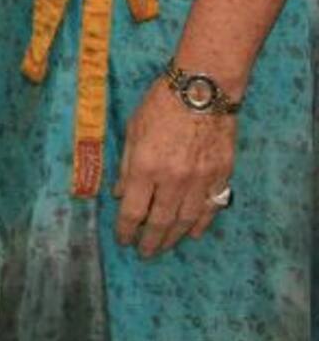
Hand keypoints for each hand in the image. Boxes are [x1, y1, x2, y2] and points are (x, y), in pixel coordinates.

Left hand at [113, 78, 236, 256]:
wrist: (204, 88)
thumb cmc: (162, 103)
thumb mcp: (133, 129)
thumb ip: (127, 166)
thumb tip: (119, 194)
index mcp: (146, 167)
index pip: (133, 210)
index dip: (126, 229)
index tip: (123, 239)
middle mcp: (173, 179)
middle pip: (160, 222)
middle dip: (149, 241)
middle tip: (144, 252)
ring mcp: (200, 180)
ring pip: (185, 220)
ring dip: (173, 237)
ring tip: (164, 246)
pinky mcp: (221, 176)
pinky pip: (210, 208)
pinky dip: (200, 224)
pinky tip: (192, 233)